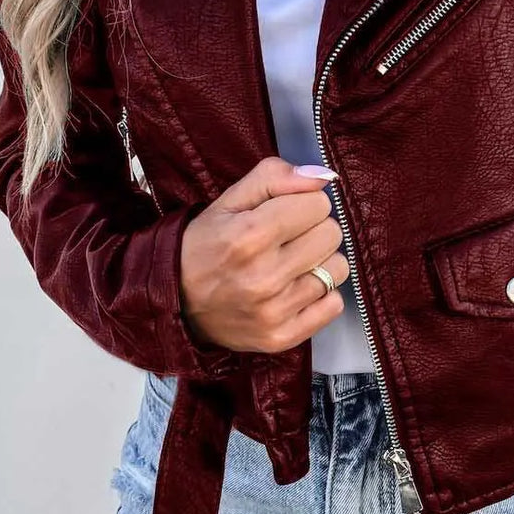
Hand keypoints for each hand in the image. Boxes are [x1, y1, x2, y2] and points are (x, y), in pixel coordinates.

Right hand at [179, 156, 349, 351]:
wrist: (174, 300)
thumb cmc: (205, 245)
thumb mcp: (229, 200)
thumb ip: (274, 178)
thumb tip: (323, 177)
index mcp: (250, 235)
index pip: (319, 204)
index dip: (303, 204)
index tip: (285, 214)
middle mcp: (264, 276)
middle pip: (332, 234)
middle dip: (314, 229)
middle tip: (288, 239)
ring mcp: (274, 311)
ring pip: (338, 269)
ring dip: (320, 262)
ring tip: (291, 264)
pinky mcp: (281, 337)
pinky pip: (334, 305)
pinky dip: (321, 295)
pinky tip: (295, 289)